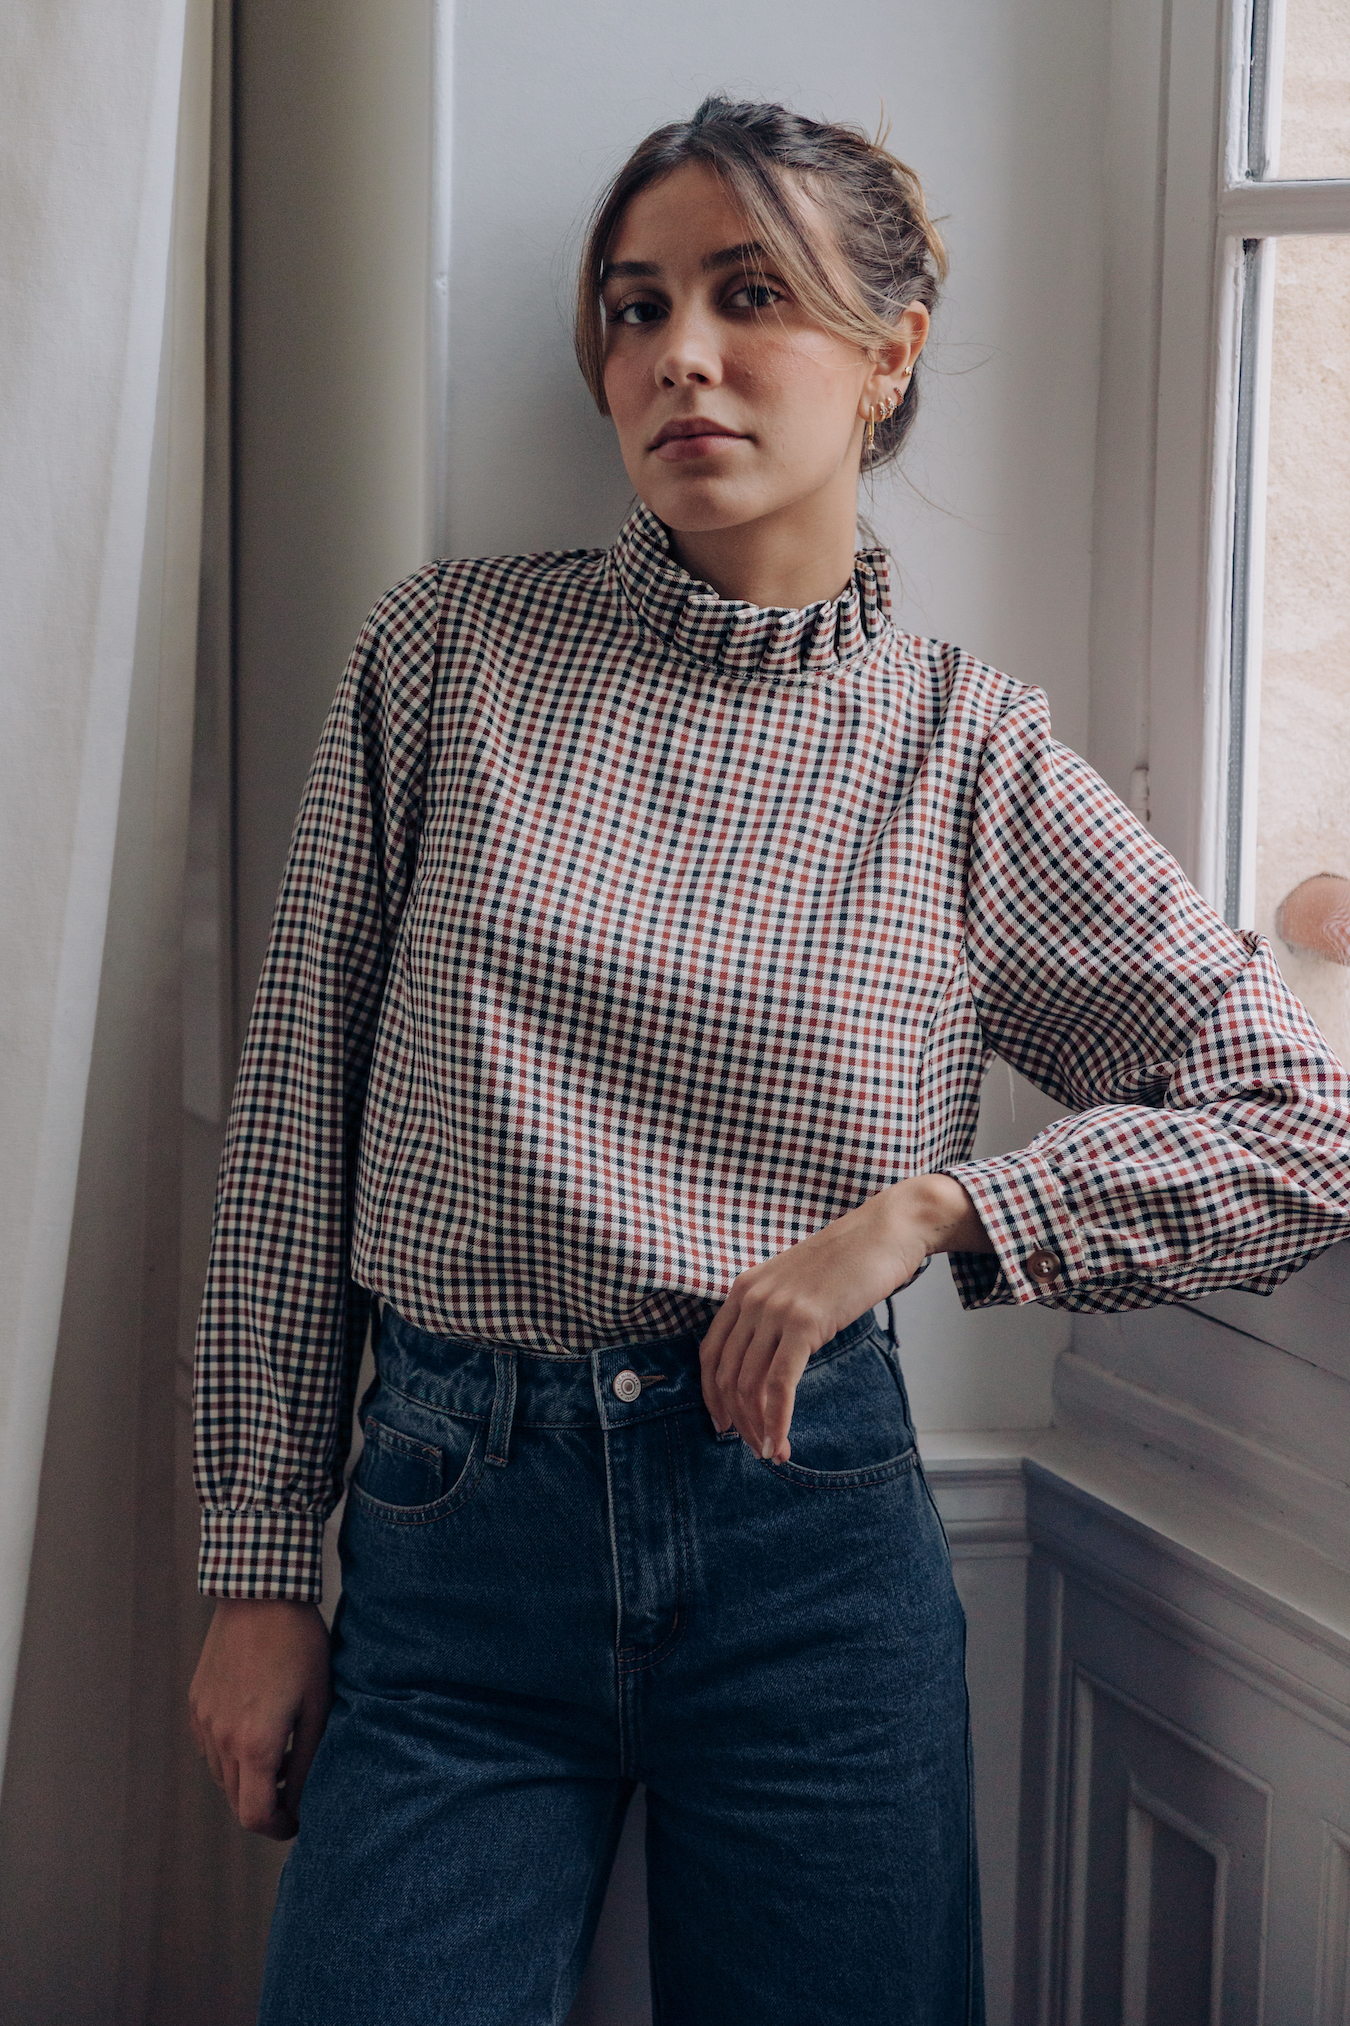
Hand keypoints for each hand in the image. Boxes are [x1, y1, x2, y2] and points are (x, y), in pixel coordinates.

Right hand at [189, 1597, 331, 1838]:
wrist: (260, 1595)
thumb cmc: (299, 1646)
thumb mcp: (318, 1704)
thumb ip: (308, 1759)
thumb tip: (301, 1799)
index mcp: (254, 1744)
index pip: (255, 1817)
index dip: (278, 1828)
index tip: (298, 1820)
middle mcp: (221, 1739)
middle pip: (236, 1802)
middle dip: (265, 1806)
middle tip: (294, 1790)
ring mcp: (203, 1721)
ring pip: (221, 1777)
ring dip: (247, 1781)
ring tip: (280, 1757)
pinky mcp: (196, 1704)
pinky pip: (210, 1748)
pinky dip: (230, 1755)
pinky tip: (256, 1729)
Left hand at [699, 1174, 992, 1461]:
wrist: (885, 1232)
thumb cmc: (849, 1260)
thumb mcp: (796, 1284)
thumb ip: (775, 1313)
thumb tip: (770, 1359)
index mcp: (743, 1289)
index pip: (710, 1353)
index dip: (712, 1395)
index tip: (724, 1422)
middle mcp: (751, 1299)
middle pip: (726, 1375)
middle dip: (736, 1419)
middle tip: (752, 1446)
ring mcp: (775, 1310)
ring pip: (749, 1386)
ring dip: (757, 1428)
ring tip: (770, 1452)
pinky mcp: (803, 1323)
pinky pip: (779, 1385)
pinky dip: (777, 1420)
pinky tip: (782, 1443)